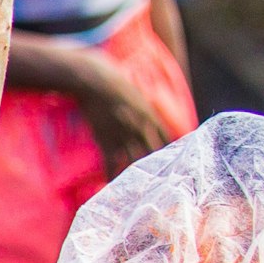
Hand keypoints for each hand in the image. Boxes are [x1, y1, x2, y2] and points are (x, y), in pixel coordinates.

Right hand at [65, 42, 181, 171]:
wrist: (94, 81)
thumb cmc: (112, 78)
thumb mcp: (133, 89)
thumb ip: (139, 101)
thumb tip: (140, 103)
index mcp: (150, 115)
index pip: (164, 136)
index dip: (167, 148)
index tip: (168, 158)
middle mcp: (140, 129)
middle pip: (152, 151)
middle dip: (155, 165)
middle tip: (156, 178)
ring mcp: (123, 136)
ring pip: (134, 160)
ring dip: (135, 173)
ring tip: (136, 185)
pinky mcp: (105, 141)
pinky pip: (110, 163)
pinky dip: (110, 174)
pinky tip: (110, 182)